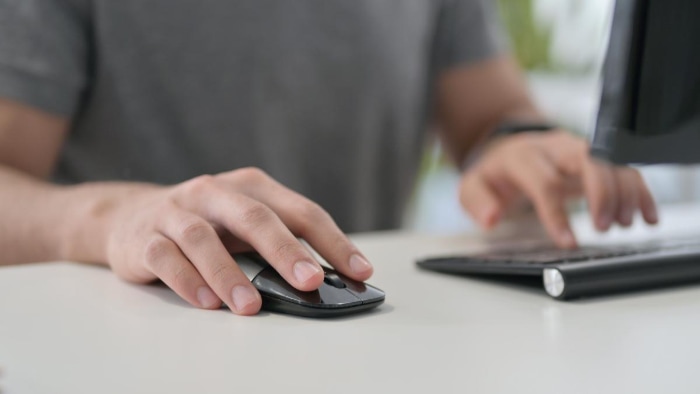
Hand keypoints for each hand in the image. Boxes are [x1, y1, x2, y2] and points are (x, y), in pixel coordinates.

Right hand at [105, 167, 373, 314]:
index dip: (333, 241)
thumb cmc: (205, 224)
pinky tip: (207, 303)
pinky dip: (188, 281)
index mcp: (250, 186)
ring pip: (203, 238)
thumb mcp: (243, 225)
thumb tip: (324, 282)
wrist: (129, 217)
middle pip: (255, 217)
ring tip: (251, 306)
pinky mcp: (145, 237)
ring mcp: (177, 212)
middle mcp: (214, 192)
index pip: (300, 211)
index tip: (360, 272)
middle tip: (311, 282)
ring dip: (230, 274)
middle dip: (286, 251)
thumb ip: (278, 245)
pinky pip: (166, 258)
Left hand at [459, 131, 657, 247]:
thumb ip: (477, 201)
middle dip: (602, 194)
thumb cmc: (494, 174)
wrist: (508, 149)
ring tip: (624, 225)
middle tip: (604, 228)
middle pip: (589, 161)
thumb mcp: (472, 186)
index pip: (545, 182)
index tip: (568, 243)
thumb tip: (490, 217)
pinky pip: (624, 168)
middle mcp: (555, 148)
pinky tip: (646, 216)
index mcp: (523, 157)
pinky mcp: (596, 158)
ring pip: (612, 162)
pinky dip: (640, 191)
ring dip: (625, 193)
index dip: (557, 214)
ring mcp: (579, 150)